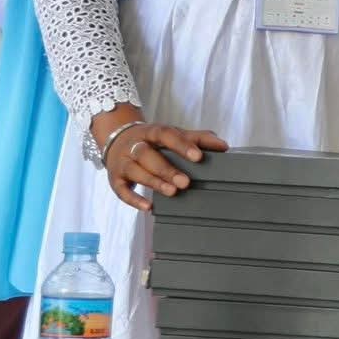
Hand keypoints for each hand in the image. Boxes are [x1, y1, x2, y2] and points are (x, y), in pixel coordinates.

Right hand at [92, 107, 226, 211]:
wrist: (117, 140)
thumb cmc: (154, 140)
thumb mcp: (173, 134)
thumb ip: (198, 139)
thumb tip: (223, 146)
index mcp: (151, 131)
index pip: (166, 134)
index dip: (181, 145)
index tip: (198, 157)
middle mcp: (134, 145)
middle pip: (147, 155)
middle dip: (166, 169)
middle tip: (186, 182)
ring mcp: (122, 162)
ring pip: (135, 171)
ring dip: (154, 182)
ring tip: (172, 192)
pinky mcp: (115, 179)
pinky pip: (121, 190)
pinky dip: (134, 199)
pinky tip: (148, 207)